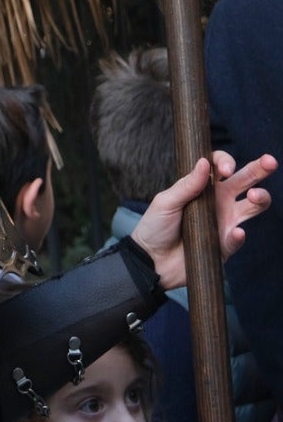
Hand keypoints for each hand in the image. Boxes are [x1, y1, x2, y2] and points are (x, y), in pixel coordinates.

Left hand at [128, 150, 274, 289]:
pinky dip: (238, 235)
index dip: (225, 162)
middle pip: (245, 181)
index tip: (225, 169)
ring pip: (253, 207)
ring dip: (260, 199)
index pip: (220, 166)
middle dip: (258, 169)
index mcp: (202, 187)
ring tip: (255, 195)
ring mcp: (225, 222)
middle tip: (270, 161)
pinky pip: (238, 238)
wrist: (152, 260)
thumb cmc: (155, 226)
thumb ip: (186, 185)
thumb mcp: (166, 202)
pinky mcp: (226, 245)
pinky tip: (235, 232)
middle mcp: (219, 202)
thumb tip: (203, 162)